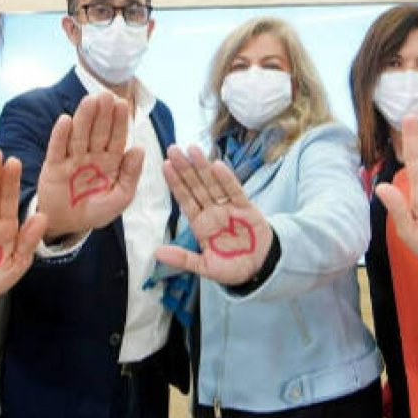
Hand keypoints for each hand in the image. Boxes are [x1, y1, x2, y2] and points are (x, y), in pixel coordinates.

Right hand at [35, 92, 143, 239]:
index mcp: (110, 161)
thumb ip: (130, 175)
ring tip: (89, 101)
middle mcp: (91, 156)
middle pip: (98, 131)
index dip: (119, 121)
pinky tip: (65, 120)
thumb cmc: (95, 211)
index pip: (116, 138)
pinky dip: (60, 135)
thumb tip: (139, 149)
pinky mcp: (54, 166)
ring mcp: (72, 159)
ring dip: (84, 118)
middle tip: (106, 94)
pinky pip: (57, 149)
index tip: (123, 104)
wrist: (68, 226)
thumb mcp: (120, 198)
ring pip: (79, 135)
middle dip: (103, 114)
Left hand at [154, 145, 273, 285]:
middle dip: (185, 169)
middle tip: (173, 148)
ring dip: (203, 167)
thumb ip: (183, 259)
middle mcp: (213, 212)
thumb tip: (157, 252)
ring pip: (213, 184)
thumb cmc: (232, 267)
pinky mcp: (246, 209)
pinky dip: (227, 179)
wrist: (261, 269)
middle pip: (196, 187)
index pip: (185, 200)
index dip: (175, 183)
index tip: (165, 165)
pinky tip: (217, 165)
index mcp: (201, 224)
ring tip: (192, 149)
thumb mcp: (205, 267)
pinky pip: (235, 192)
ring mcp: (229, 209)